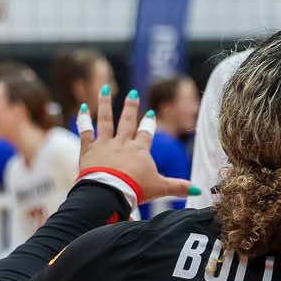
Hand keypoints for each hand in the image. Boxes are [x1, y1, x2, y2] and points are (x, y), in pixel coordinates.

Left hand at [76, 86, 191, 202]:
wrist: (110, 192)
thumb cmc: (135, 189)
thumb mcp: (160, 188)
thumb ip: (178, 187)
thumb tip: (198, 190)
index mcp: (140, 150)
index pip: (146, 133)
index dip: (149, 123)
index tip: (150, 113)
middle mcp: (123, 143)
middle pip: (127, 121)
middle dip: (131, 107)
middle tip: (133, 93)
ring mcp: (105, 145)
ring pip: (105, 120)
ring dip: (105, 104)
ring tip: (105, 88)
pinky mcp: (89, 150)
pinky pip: (86, 131)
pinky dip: (83, 120)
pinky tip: (82, 107)